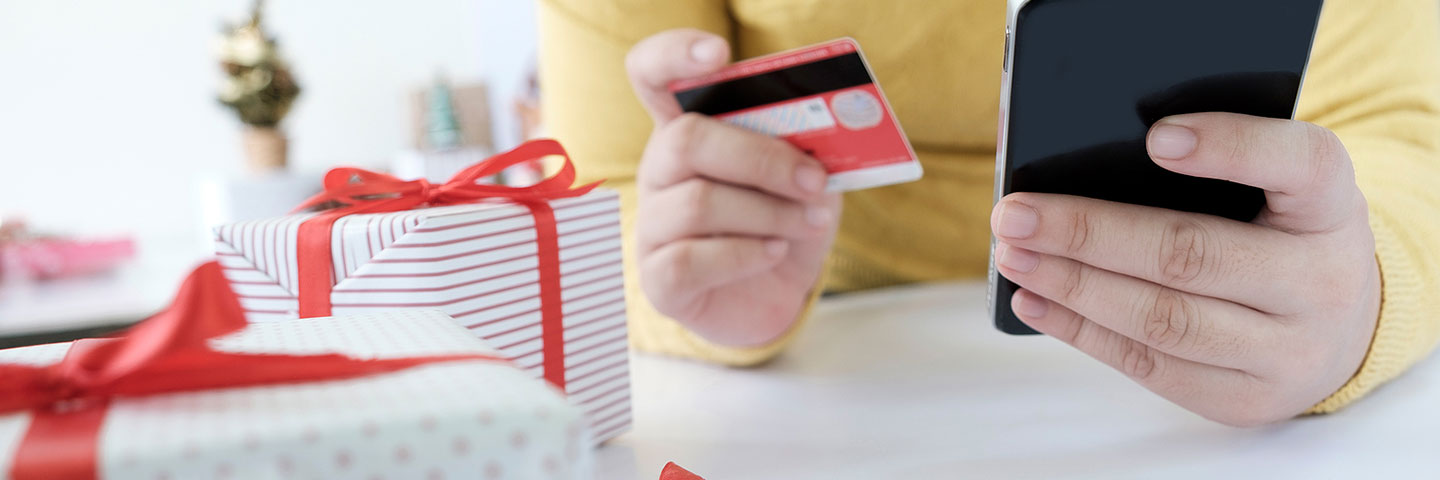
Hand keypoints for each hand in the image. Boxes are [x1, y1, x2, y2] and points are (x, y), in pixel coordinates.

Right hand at [627, 30, 840, 345]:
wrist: (777, 295)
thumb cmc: (783, 222)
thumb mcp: (803, 176)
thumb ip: (802, 148)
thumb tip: (822, 136)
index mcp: (687, 128)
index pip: (652, 73)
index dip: (673, 55)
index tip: (718, 54)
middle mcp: (659, 171)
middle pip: (686, 139)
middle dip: (761, 158)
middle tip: (814, 181)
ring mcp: (652, 226)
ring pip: (697, 203)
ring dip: (769, 213)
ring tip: (810, 222)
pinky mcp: (660, 279)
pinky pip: (691, 259)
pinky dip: (746, 255)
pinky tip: (775, 253)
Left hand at [992, 113, 1380, 425]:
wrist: (1339, 330)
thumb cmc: (1281, 235)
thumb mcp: (1276, 187)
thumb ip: (1212, 161)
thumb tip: (1075, 158)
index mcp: (1333, 206)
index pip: (1300, 163)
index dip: (1230, 146)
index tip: (1155, 136)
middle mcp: (1322, 281)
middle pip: (1192, 254)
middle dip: (1088, 232)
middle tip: (1013, 212)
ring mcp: (1288, 351)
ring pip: (1163, 320)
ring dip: (1072, 286)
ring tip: (1013, 256)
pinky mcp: (1245, 399)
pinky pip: (1149, 366)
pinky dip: (1080, 330)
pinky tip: (1034, 300)